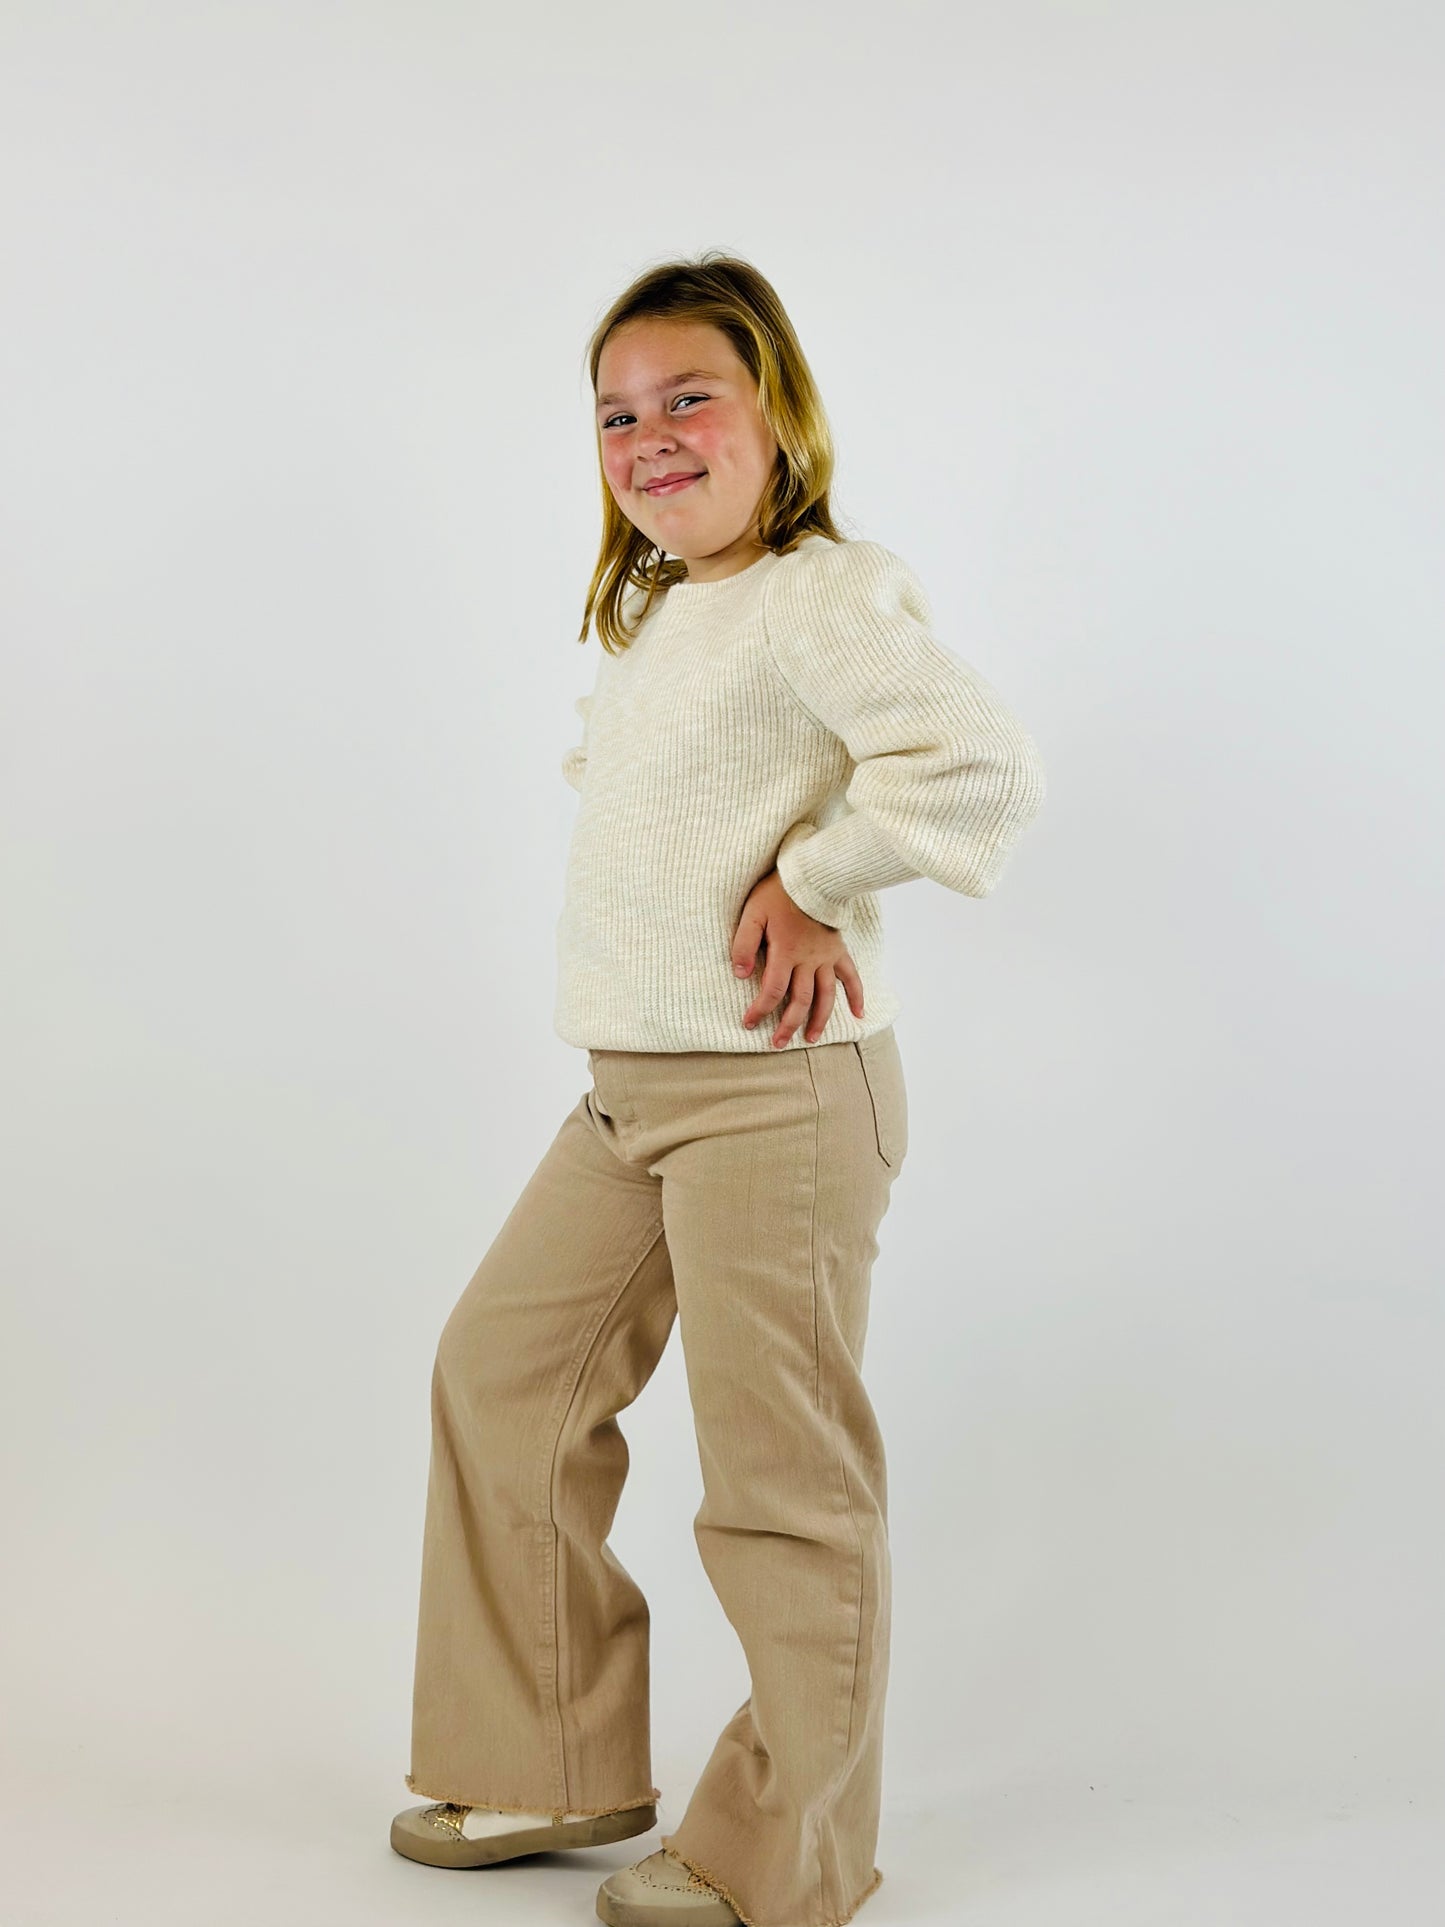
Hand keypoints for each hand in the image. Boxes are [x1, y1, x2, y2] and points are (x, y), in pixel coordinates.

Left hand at [730, 868, 864, 1046]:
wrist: (811, 875)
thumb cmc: (777, 894)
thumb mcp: (752, 914)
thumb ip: (744, 944)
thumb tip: (740, 975)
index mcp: (786, 952)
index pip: (773, 991)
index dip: (760, 1010)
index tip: (749, 1023)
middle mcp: (809, 960)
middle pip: (800, 1000)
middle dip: (788, 1024)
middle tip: (778, 1043)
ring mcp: (826, 957)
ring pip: (826, 996)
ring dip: (819, 1020)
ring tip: (811, 1038)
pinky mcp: (838, 950)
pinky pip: (851, 976)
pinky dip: (856, 996)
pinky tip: (858, 1014)